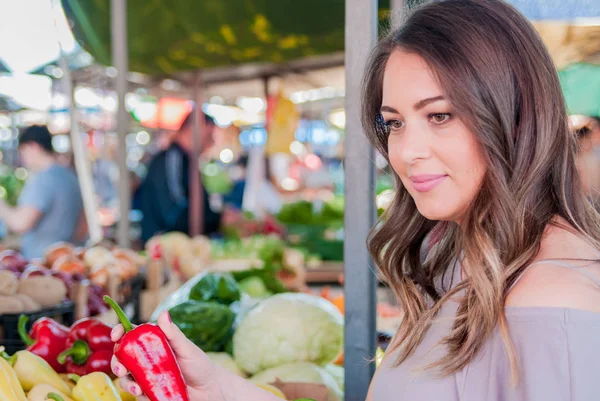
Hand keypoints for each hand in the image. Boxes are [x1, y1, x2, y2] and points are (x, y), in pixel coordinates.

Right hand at [110, 311, 224, 400]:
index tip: (115, 335)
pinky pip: (137, 393)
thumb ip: (173, 333)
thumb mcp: (186, 348)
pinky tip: (143, 395)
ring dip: (126, 382)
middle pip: (123, 357)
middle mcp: (147, 358)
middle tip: (121, 369)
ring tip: (136, 389)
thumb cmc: (199, 364)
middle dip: (116, 362)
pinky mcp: (149, 391)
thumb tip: (164, 313)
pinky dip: (136, 394)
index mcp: (154, 342)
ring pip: (126, 377)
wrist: (209, 390)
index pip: (131, 334)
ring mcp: (147, 375)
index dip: (120, 332)